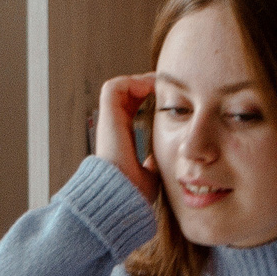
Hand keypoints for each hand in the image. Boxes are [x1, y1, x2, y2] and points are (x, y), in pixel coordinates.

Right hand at [93, 74, 161, 204]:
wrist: (122, 194)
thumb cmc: (135, 190)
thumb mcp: (150, 174)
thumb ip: (153, 164)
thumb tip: (159, 161)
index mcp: (123, 138)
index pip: (133, 110)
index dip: (149, 99)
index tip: (170, 98)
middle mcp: (114, 127)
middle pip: (128, 95)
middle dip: (148, 86)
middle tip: (168, 84)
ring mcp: (109, 121)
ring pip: (120, 87)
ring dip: (140, 81)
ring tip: (160, 82)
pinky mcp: (107, 115)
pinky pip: (114, 86)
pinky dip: (131, 82)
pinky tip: (150, 88)